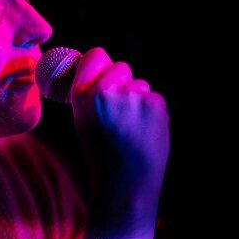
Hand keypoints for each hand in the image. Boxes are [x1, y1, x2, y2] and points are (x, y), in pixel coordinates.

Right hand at [70, 47, 169, 232]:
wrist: (126, 183)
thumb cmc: (102, 155)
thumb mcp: (82, 122)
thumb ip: (88, 95)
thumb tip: (98, 72)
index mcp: (83, 96)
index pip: (96, 55)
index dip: (99, 64)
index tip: (101, 73)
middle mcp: (107, 91)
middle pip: (120, 67)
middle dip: (121, 82)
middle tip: (119, 110)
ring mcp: (134, 96)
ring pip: (139, 84)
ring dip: (137, 99)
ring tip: (131, 127)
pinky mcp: (156, 103)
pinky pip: (154, 97)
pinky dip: (151, 111)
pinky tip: (144, 131)